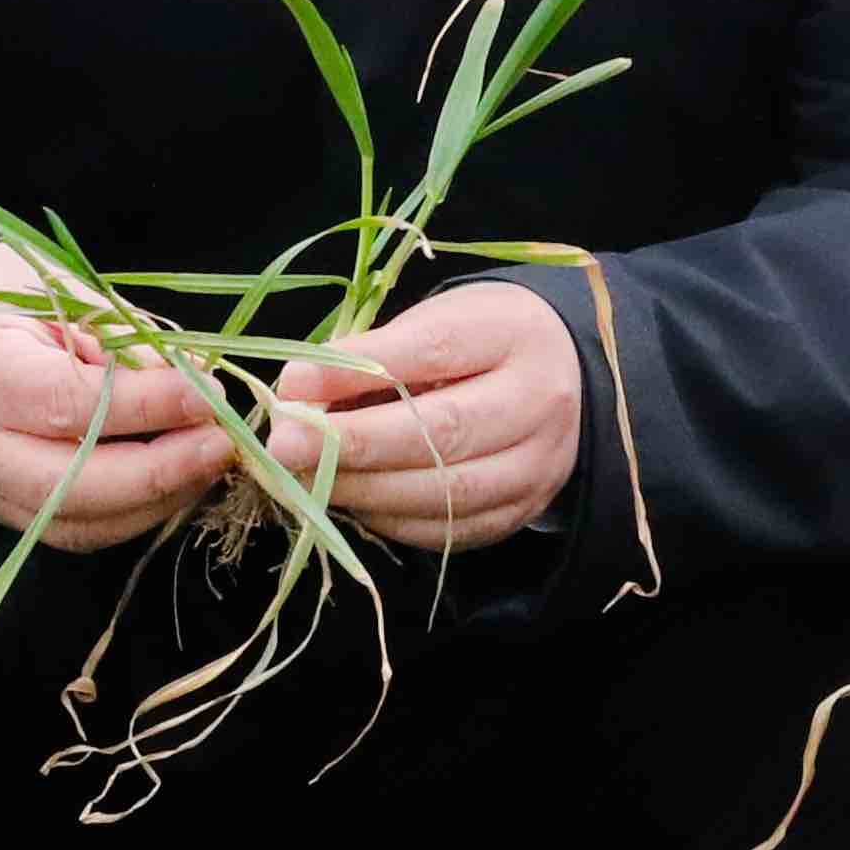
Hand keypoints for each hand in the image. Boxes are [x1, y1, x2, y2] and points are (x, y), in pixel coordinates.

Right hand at [0, 241, 229, 553]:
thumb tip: (198, 383)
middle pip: (74, 485)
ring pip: (81, 523)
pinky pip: (78, 530)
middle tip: (222, 442)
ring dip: (158, 500)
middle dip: (162, 471)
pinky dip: (136, 513)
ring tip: (208, 460)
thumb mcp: (63, 294)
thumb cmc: (3, 300)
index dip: (148, 405)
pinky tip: (177, 480)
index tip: (208, 394)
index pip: (70, 405)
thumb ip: (126, 341)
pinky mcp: (6, 512)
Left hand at [260, 276, 585, 554]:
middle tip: (285, 444)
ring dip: (364, 488)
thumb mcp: (434, 320)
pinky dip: (390, 518)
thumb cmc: (479, 340)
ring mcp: (537, 465)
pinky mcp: (521, 511)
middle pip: (443, 431)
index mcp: (514, 334)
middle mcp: (539, 403)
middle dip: (353, 442)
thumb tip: (296, 395)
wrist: (564, 377)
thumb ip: (371, 355)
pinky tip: (352, 499)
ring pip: (446, 491)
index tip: (294, 381)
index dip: (358, 370)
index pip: (433, 351)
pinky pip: (449, 528)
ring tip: (306, 477)